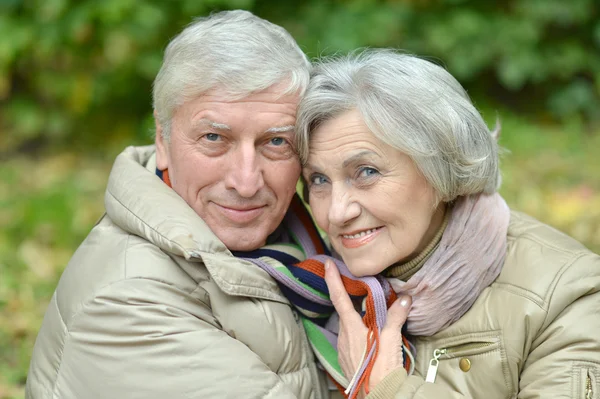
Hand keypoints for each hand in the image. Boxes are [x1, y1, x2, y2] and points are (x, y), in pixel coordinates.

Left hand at [324, 259, 410, 395]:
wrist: (379, 395)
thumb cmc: (382, 368)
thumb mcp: (392, 338)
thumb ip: (396, 316)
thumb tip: (405, 298)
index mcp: (352, 327)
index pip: (339, 297)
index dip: (332, 279)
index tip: (327, 264)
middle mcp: (344, 336)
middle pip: (344, 310)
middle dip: (348, 297)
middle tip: (355, 285)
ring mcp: (344, 348)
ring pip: (347, 325)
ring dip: (354, 316)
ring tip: (367, 311)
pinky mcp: (347, 359)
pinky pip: (350, 338)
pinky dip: (357, 330)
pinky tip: (368, 333)